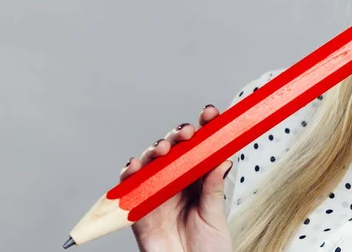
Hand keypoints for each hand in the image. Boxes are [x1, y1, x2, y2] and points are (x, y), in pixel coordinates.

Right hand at [119, 105, 233, 251]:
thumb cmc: (209, 249)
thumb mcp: (215, 216)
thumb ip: (214, 188)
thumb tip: (223, 158)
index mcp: (199, 179)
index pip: (200, 147)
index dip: (204, 127)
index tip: (210, 113)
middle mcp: (177, 181)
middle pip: (174, 149)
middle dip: (178, 135)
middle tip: (187, 133)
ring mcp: (157, 193)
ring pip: (151, 162)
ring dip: (154, 150)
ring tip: (162, 149)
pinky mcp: (139, 210)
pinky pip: (129, 188)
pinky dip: (128, 174)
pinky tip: (134, 165)